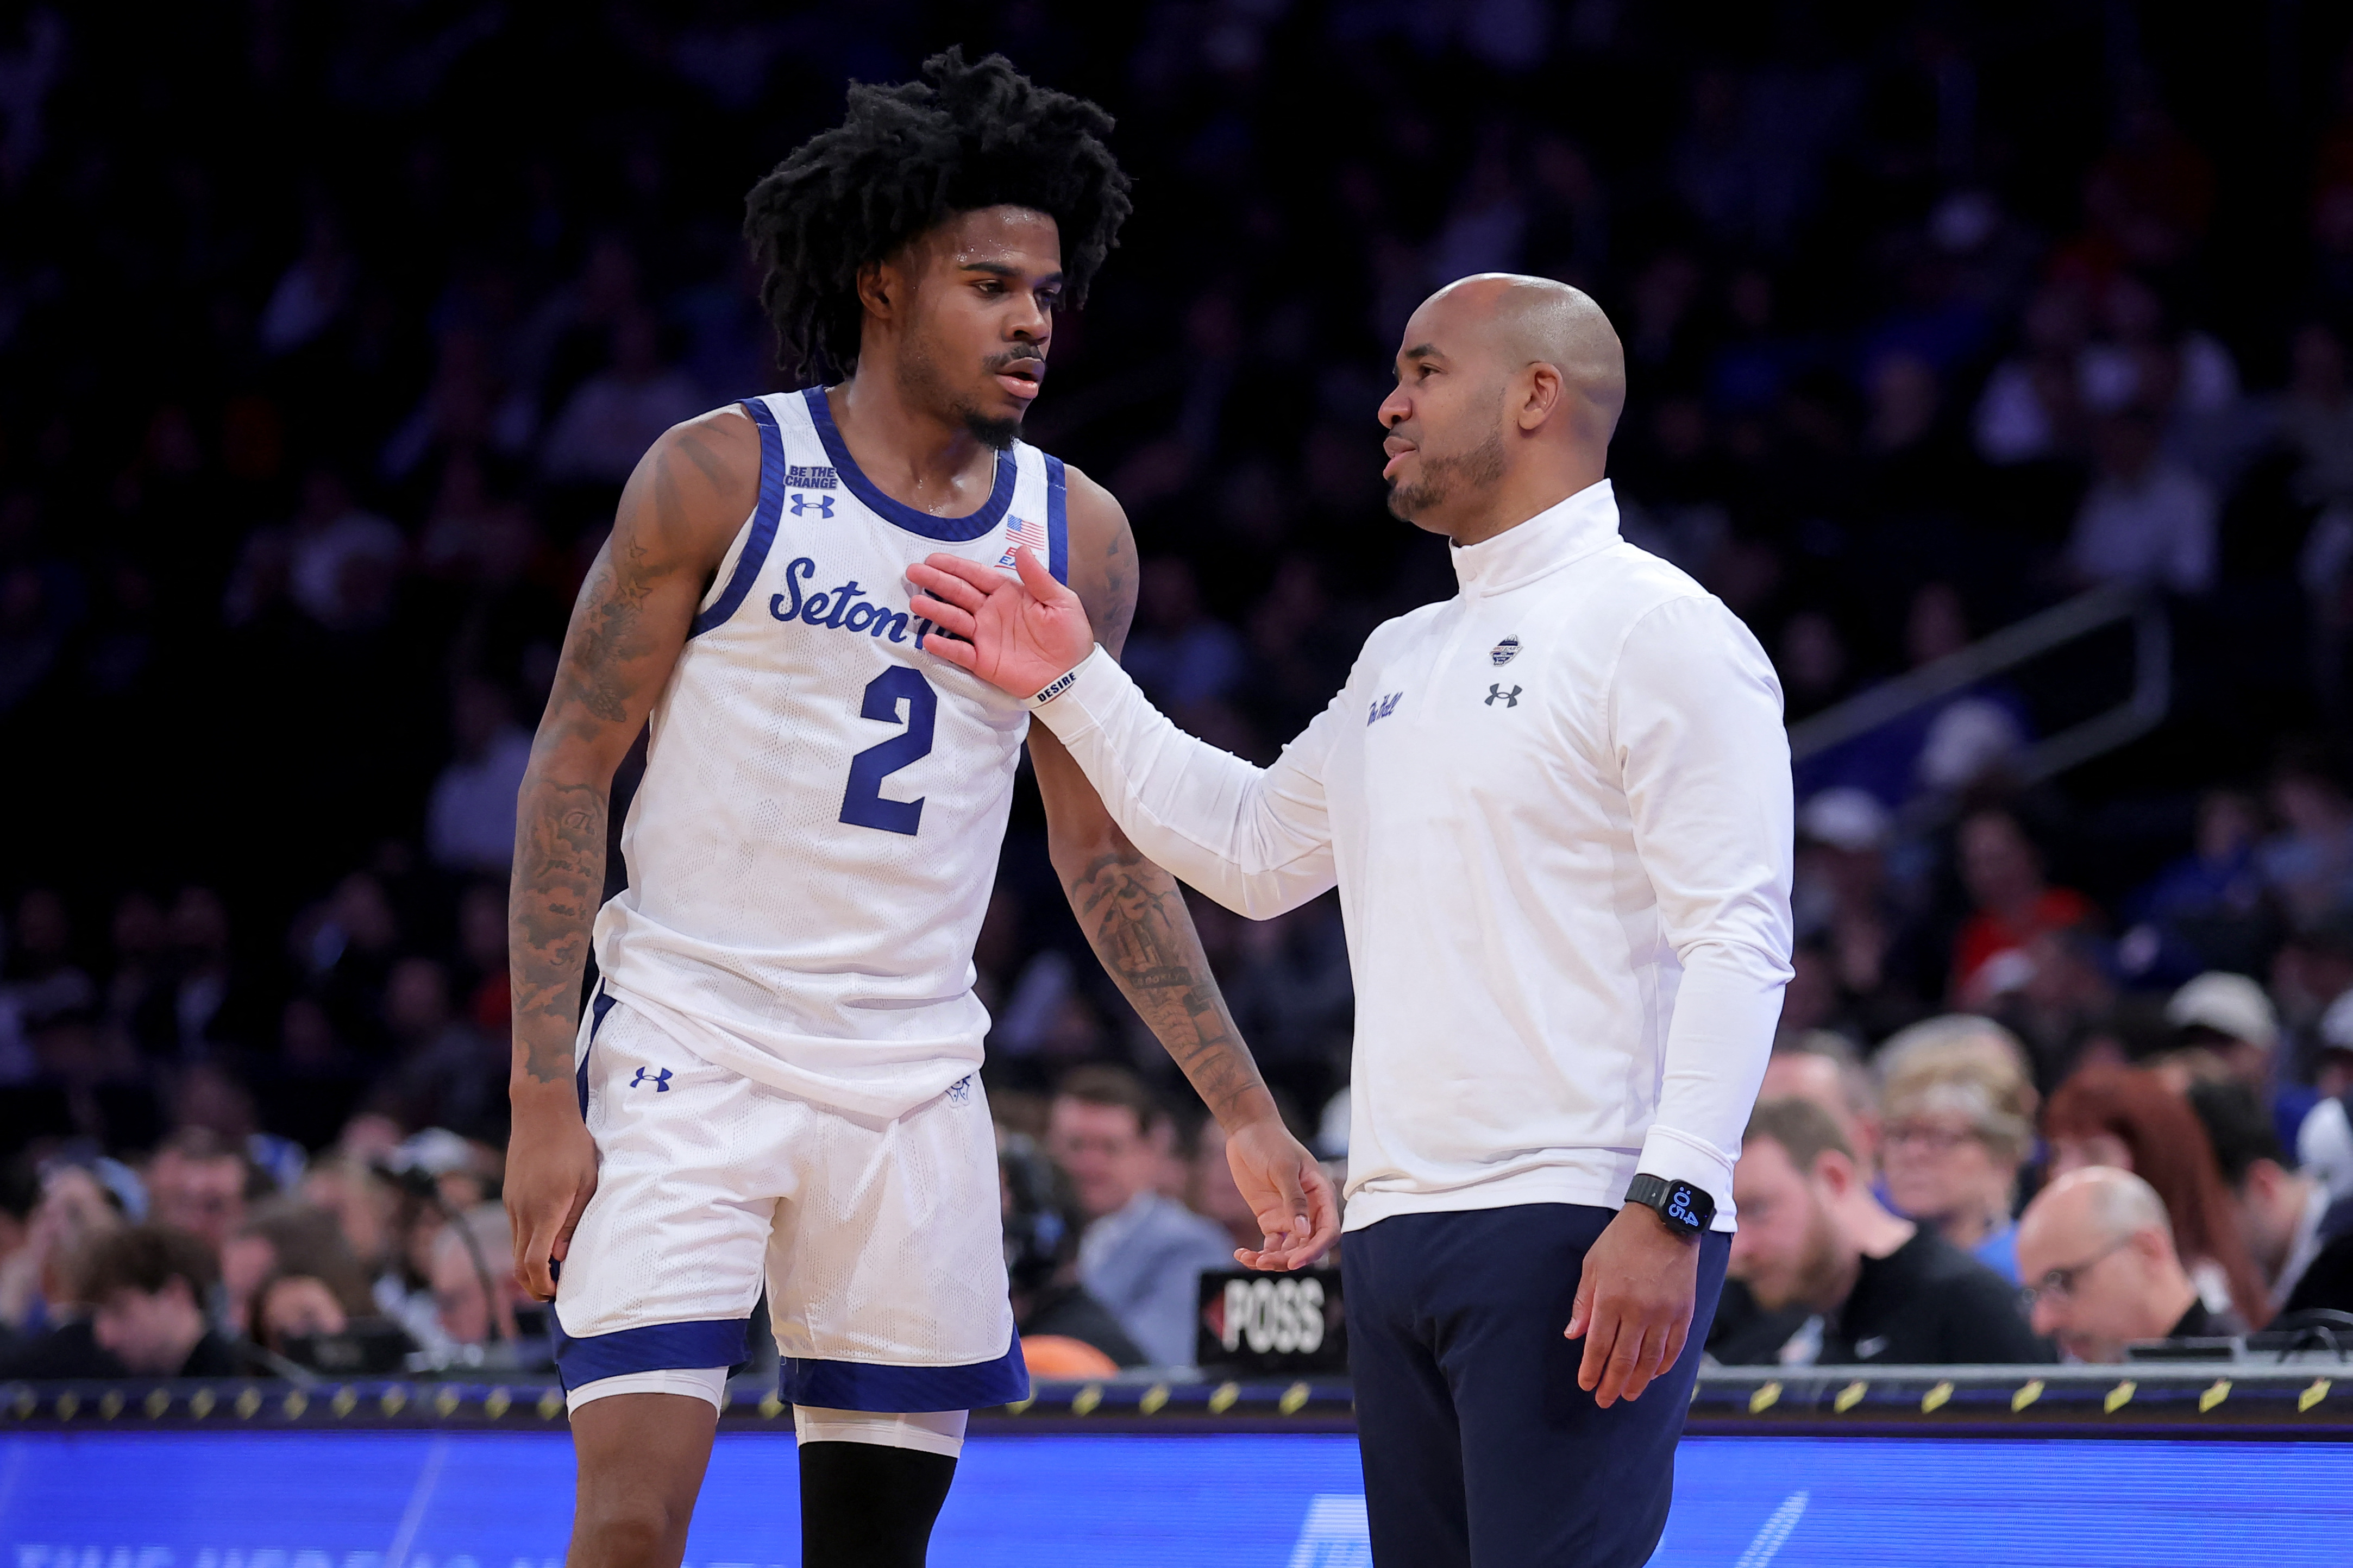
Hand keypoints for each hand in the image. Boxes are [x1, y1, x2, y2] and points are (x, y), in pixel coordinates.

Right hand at [505, 1089, 599, 1300]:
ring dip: (529, 1265)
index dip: (543, 1285)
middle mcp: (522, 1211)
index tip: (556, 1292)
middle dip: (533, 1284)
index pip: (534, 1263)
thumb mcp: (587, 1181)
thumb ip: (573, 1221)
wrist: (540, 1113)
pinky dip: (527, 1244)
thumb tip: (560, 1256)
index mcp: (545, 1211)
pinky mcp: (510, 1195)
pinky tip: (545, 1241)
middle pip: (519, 1263)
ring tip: (553, 1271)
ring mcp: (512, 1203)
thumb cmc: (573, 1145)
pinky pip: (515, 1229)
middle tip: (553, 1293)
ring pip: (515, 1247)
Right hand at [907, 546, 1095, 696]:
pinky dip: (945, 647)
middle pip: (959, 593)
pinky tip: (929, 639)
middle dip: (936, 582)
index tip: (933, 559)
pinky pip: (960, 653)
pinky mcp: (984, 661)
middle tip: (913, 572)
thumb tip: (1022, 549)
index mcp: (1008, 594)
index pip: (977, 576)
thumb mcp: (1061, 602)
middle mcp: (991, 612)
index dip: (955, 567)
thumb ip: (1038, 578)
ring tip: (916, 602)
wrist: (1073, 675)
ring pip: (955, 620)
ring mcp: (985, 637)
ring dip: (935, 611)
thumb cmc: (1070, 636)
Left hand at [1223, 1116, 1341, 1270]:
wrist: (1247, 1131)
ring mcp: (1288, 1216)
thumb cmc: (1271, 1142)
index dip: (1315, 1250)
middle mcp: (1308, 1210)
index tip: (1294, 1262)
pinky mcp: (1270, 1218)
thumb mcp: (1283, 1168)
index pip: (1327, 1231)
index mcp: (1321, 1195)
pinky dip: (1258, 1253)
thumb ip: (1294, 1199)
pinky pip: (1269, 1244)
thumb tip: (1304, 1232)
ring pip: (1288, 1249)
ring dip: (1272, 1259)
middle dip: (1289, 1258)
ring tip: (1250, 1259)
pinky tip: (1241, 1254)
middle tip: (1265, 1262)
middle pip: (1307, 1246)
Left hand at [1564, 1204, 1700, 1408]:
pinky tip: (1654, 1374)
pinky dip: (1664, 1364)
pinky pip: (1675, 1347)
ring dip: (1638, 1380)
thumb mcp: (1593, 1265)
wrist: (1665, 1221)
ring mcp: (1665, 1313)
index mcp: (1611, 1299)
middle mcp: (1638, 1311)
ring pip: (1650, 1359)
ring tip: (1629, 1394)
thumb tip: (1573, 1335)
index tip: (1586, 1385)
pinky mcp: (1684, 1311)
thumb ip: (1584, 1302)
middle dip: (1613, 1383)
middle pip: (1624, 1358)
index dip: (1591, 1369)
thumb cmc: (1622, 1240)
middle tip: (1605, 1400)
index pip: (1599, 1346)